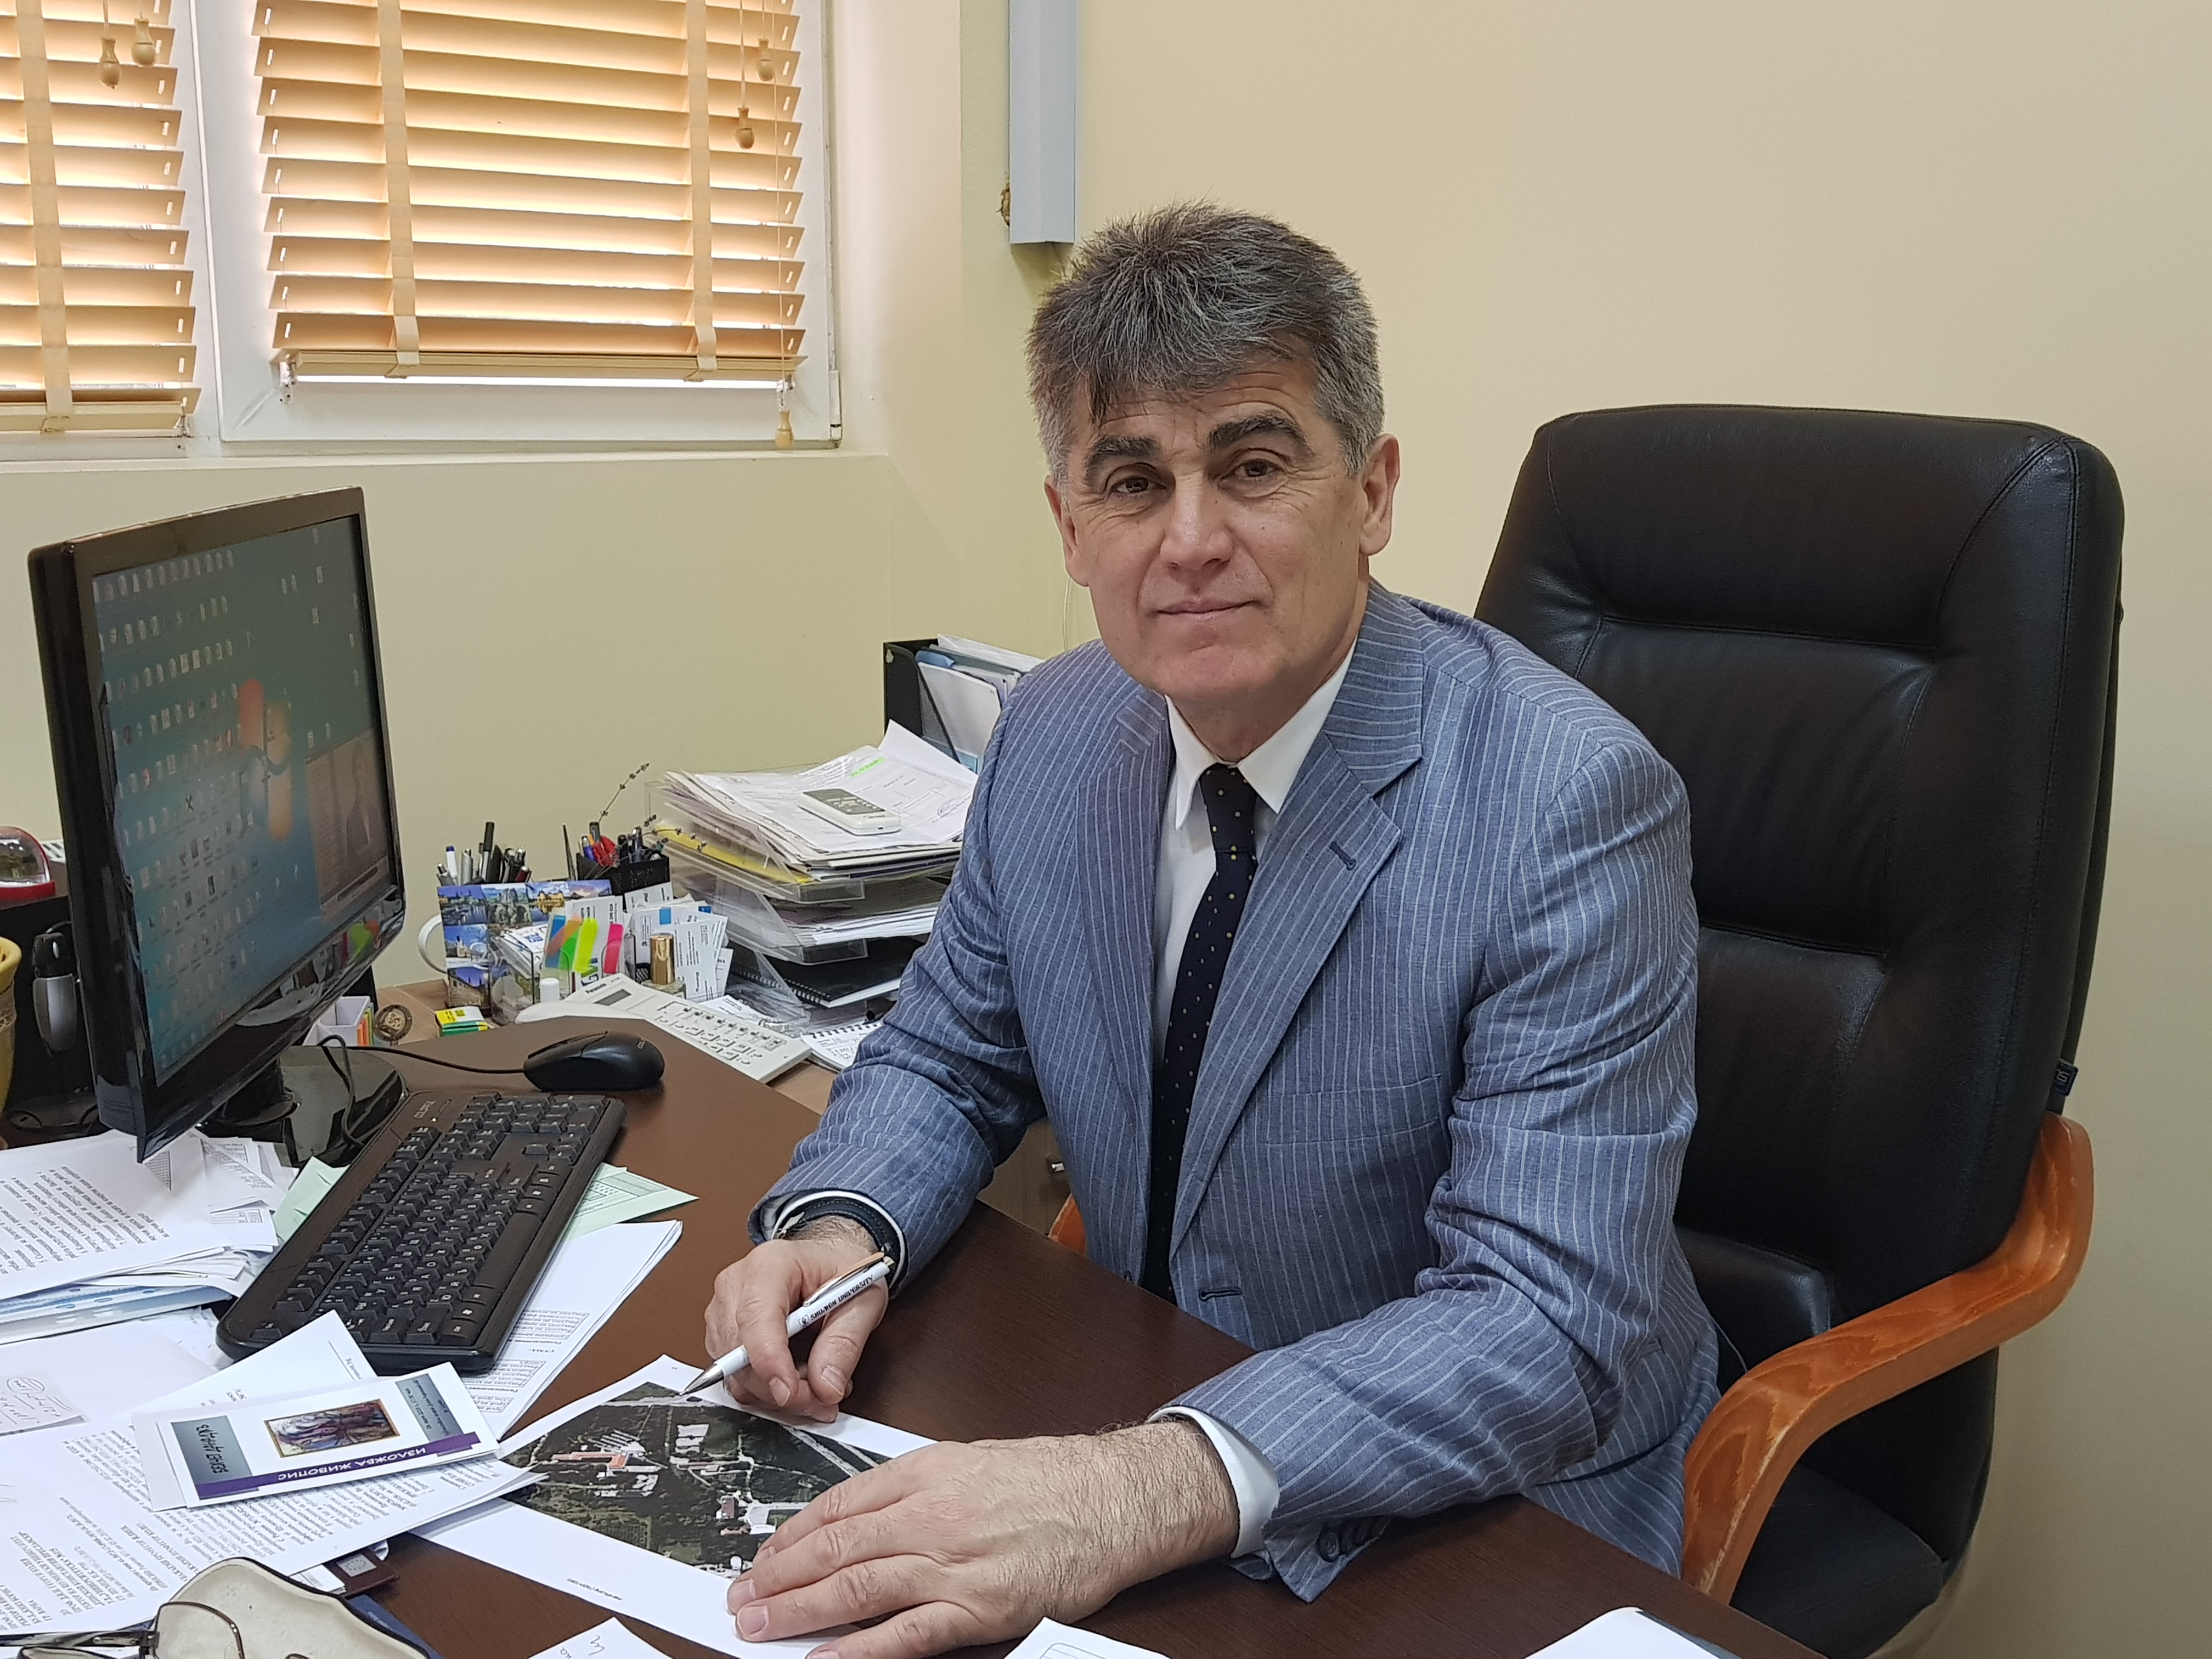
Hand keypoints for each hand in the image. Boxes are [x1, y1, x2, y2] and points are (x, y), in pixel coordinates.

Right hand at [704, 1218, 886, 1422]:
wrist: (827, 1258)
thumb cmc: (840, 1268)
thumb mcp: (863, 1298)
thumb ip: (845, 1342)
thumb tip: (826, 1385)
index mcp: (770, 1264)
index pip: (756, 1317)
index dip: (769, 1360)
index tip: (789, 1392)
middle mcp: (736, 1284)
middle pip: (740, 1353)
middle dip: (781, 1388)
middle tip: (823, 1397)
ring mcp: (723, 1310)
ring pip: (735, 1373)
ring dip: (775, 1392)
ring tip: (816, 1385)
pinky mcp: (723, 1334)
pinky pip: (736, 1377)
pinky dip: (766, 1389)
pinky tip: (795, 1379)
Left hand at [726, 1420, 1239, 1656]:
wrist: (1112, 1500)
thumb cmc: (1047, 1480)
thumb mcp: (970, 1462)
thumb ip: (913, 1488)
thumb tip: (855, 1520)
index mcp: (926, 1472)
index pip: (838, 1505)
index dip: (790, 1535)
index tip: (760, 1556)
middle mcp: (931, 1515)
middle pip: (835, 1549)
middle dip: (777, 1576)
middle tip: (739, 1598)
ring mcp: (951, 1565)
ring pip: (855, 1589)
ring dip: (797, 1610)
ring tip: (757, 1625)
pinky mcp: (975, 1610)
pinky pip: (903, 1637)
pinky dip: (856, 1652)